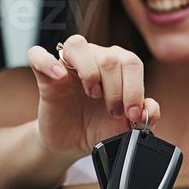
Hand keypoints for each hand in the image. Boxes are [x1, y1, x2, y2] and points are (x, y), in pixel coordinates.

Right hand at [25, 35, 162, 159]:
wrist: (71, 143)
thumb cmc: (98, 128)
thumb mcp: (125, 128)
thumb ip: (144, 117)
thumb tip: (150, 108)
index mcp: (117, 66)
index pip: (131, 62)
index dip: (135, 88)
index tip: (132, 114)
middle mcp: (94, 58)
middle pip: (109, 57)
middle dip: (116, 88)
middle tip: (113, 111)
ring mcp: (68, 64)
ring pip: (78, 45)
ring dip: (89, 72)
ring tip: (93, 94)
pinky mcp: (45, 75)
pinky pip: (38, 54)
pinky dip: (47, 62)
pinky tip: (58, 77)